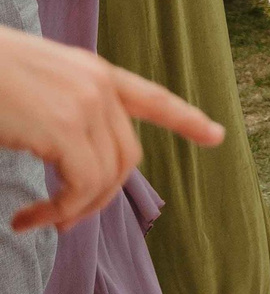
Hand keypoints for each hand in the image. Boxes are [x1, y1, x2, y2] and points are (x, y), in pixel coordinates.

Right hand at [0, 26, 224, 232]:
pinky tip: (28, 219)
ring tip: (42, 222)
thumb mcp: (30, 86)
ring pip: (108, 175)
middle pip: (126, 155)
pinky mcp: (64, 127)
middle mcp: (96, 85)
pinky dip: (60, 211)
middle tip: (62, 219)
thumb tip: (67, 149)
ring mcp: (85, 104)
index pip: (150, 96)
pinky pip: (83, 185)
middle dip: (101, 194)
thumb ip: (59, 108)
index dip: (185, 118)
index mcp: (90, 71)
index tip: (216, 135)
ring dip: (77, 209)